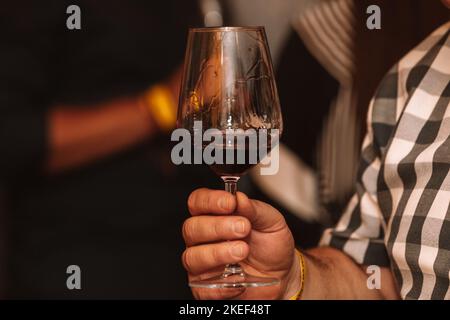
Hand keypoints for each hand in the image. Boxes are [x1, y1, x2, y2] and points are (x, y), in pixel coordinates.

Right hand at [182, 188, 300, 299]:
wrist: (283, 275)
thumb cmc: (271, 245)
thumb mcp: (271, 221)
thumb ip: (255, 209)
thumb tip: (239, 197)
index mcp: (214, 215)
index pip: (198, 201)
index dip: (209, 200)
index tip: (229, 203)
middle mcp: (203, 238)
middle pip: (191, 227)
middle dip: (217, 227)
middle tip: (243, 228)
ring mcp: (202, 263)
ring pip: (192, 256)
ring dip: (218, 253)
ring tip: (242, 251)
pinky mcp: (205, 288)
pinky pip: (203, 288)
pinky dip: (222, 284)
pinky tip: (239, 278)